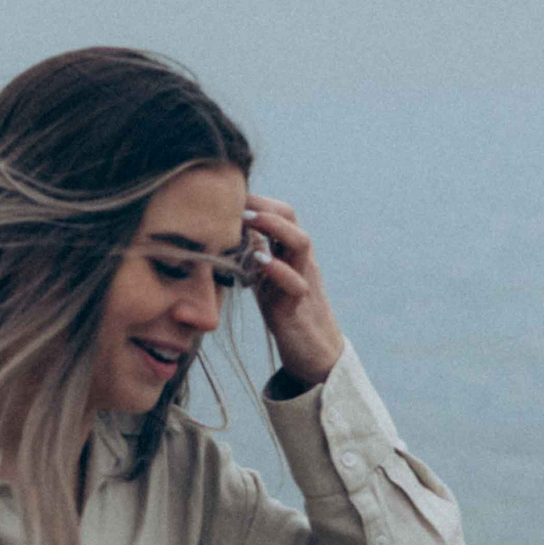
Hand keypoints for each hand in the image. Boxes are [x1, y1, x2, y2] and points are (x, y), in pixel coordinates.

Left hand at [245, 193, 344, 386]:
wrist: (314, 350)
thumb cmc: (286, 308)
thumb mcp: (266, 276)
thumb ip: (254, 253)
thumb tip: (230, 228)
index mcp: (290, 251)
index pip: (280, 213)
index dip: (257, 200)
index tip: (229, 194)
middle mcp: (300, 260)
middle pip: (291, 218)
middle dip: (264, 205)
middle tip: (236, 202)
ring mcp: (303, 280)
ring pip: (300, 242)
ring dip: (274, 227)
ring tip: (247, 220)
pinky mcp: (299, 306)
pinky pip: (296, 283)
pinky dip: (278, 269)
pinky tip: (258, 262)